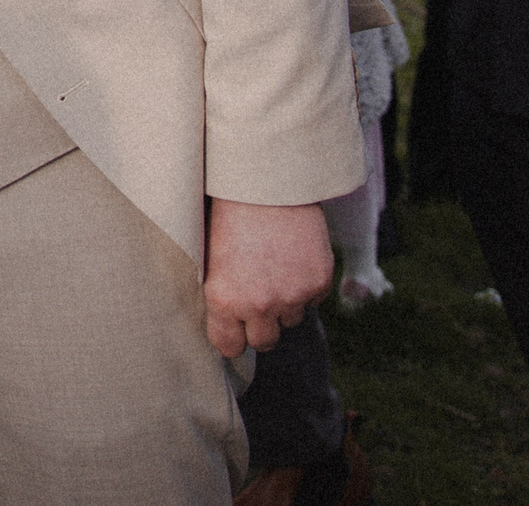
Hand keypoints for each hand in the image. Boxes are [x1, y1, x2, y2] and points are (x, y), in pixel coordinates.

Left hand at [204, 199, 332, 356]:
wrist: (265, 182)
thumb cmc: (229, 214)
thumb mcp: (210, 258)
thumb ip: (219, 297)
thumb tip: (227, 326)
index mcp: (223, 300)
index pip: (230, 347)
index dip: (232, 335)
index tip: (234, 325)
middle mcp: (259, 305)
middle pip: (264, 342)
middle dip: (261, 325)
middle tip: (258, 297)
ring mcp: (292, 296)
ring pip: (290, 320)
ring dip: (285, 303)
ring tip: (274, 268)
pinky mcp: (318, 282)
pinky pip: (313, 301)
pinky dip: (306, 285)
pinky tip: (293, 258)